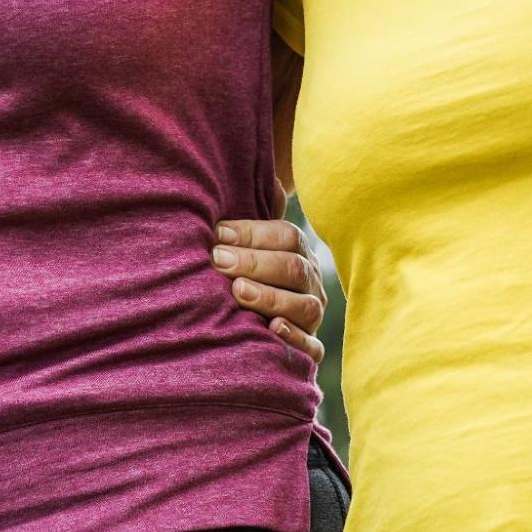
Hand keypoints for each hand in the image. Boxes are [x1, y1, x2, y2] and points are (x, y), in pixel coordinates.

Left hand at [213, 218, 325, 361]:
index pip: (286, 236)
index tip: (218, 234)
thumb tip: (269, 182)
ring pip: (305, 306)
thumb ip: (250, 217)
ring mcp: (313, 317)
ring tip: (238, 291)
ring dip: (271, 297)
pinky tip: (273, 329)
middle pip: (293, 268)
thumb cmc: (241, 273)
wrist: (250, 323)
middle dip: (255, 262)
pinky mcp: (309, 349)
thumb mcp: (245, 243)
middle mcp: (310, 283)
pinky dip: (295, 340)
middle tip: (219, 261)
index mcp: (297, 252)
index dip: (254, 233)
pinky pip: (312, 349)